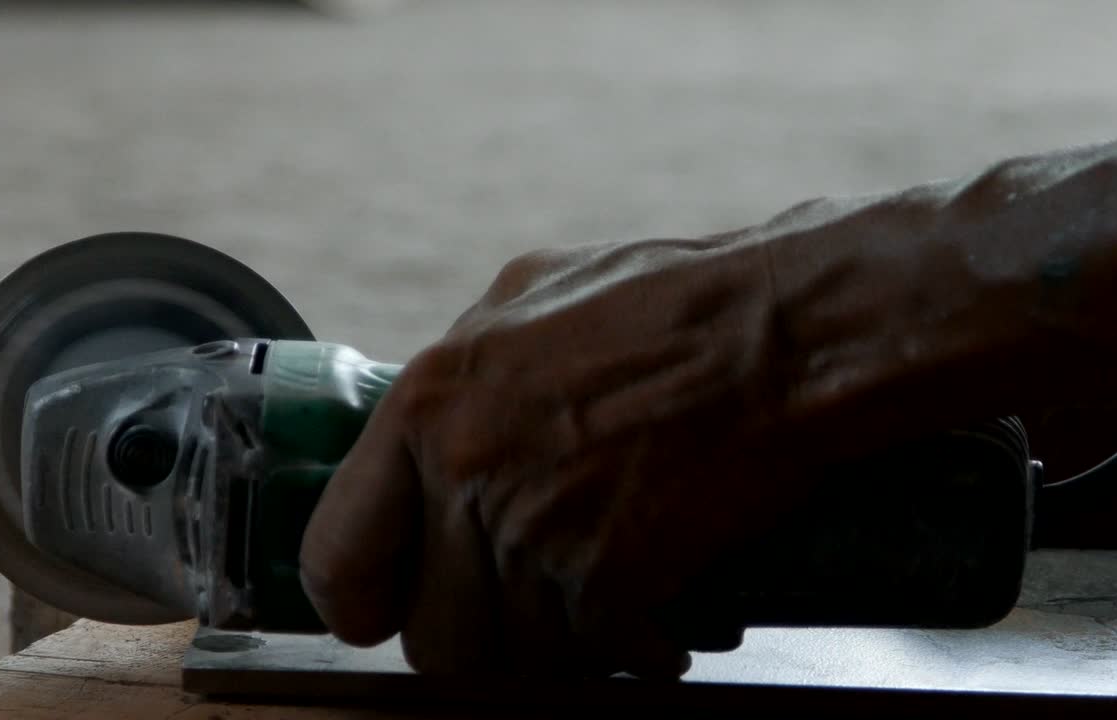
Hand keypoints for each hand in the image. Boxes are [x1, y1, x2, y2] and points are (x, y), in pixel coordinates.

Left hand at [299, 236, 804, 678]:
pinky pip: (589, 662)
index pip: (338, 555)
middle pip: (432, 636)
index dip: (359, 600)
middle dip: (476, 634)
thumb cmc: (662, 302)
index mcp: (427, 402)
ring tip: (589, 607)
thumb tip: (427, 435)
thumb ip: (456, 377)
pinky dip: (623, 653)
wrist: (779, 333)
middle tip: (518, 610)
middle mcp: (466, 473)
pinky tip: (650, 618)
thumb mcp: (521, 299)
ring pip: (510, 663)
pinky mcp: (611, 582)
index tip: (383, 610)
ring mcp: (536, 534)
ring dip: (552, 648)